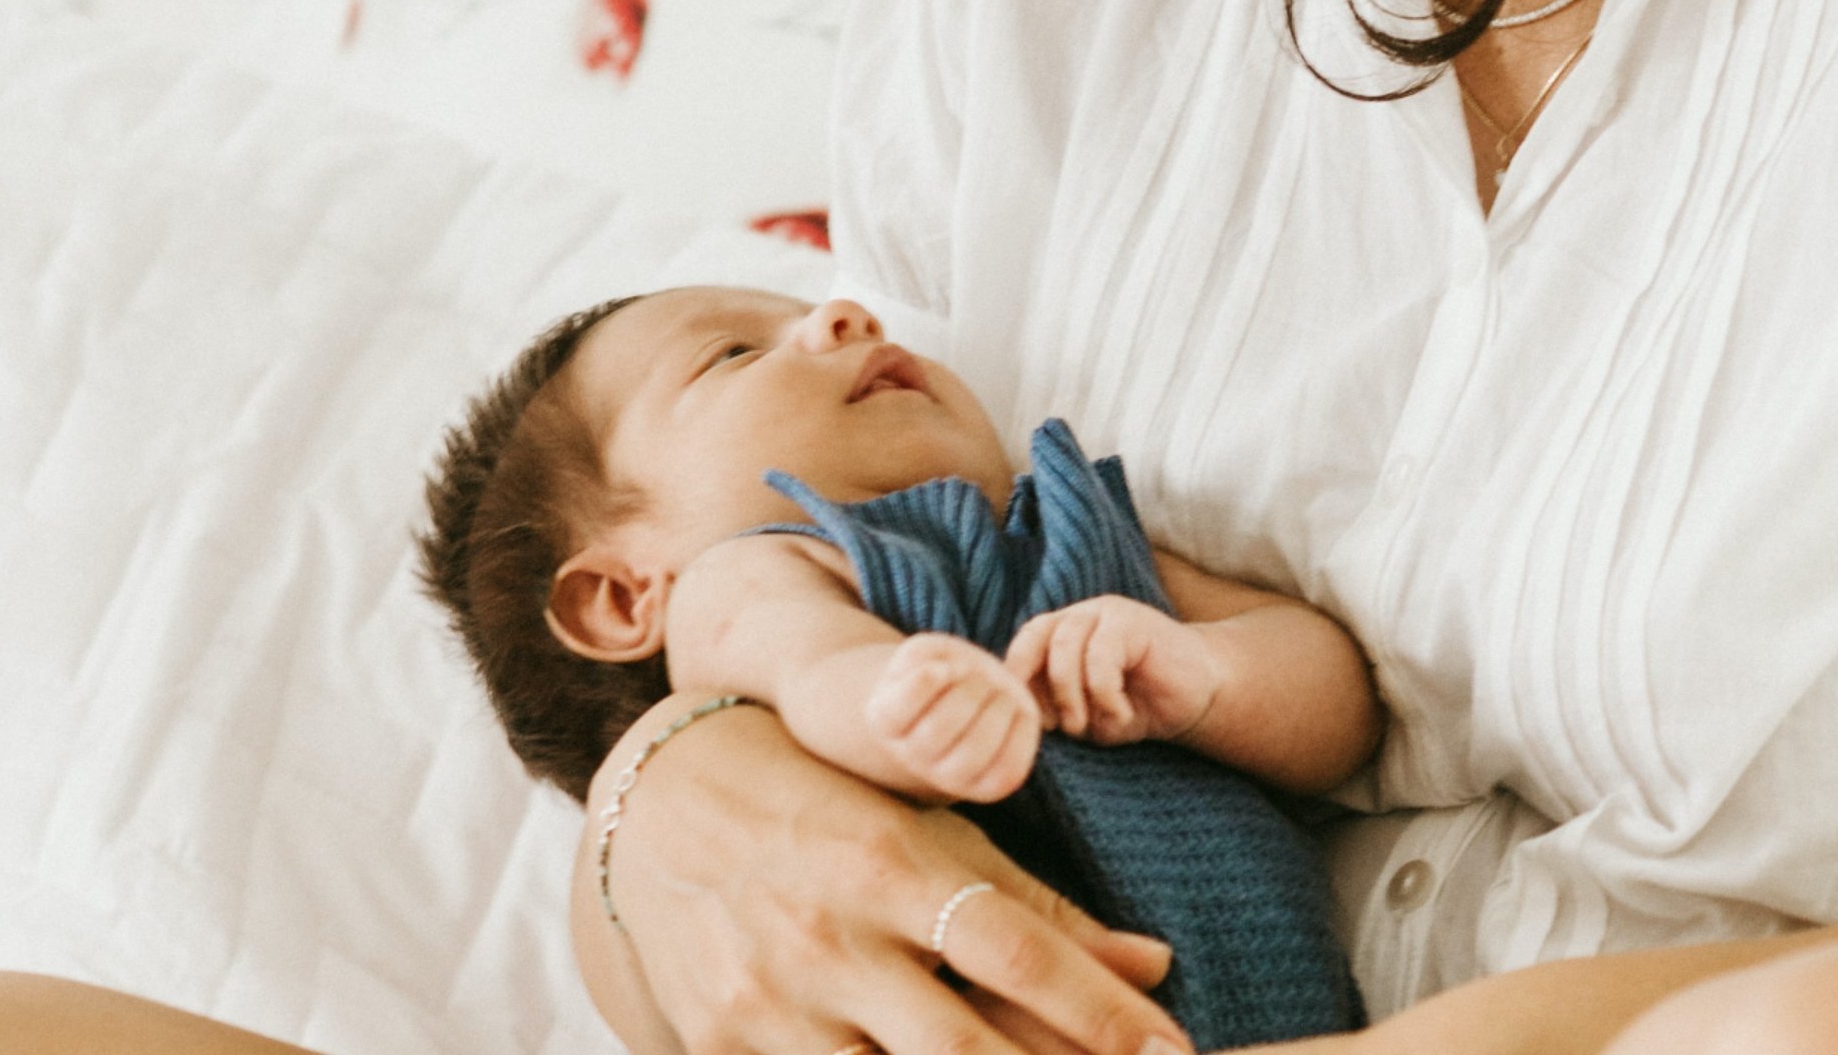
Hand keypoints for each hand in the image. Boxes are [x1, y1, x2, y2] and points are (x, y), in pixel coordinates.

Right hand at [573, 693, 1184, 1054]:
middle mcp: (835, 938)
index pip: (1018, 952)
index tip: (1176, 1054)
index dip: (1104, 1014)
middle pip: (963, 1046)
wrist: (661, 806)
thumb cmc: (826, 806)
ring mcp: (774, 1006)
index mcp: (893, 864)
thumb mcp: (928, 830)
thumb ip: (1037, 906)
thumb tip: (1156, 961)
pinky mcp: (723, 1050)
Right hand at [867, 631, 1043, 801]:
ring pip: (973, 752)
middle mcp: (914, 758)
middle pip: (938, 729)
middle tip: (979, 675)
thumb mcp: (926, 652)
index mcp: (886, 721)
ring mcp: (950, 778)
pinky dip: (1020, 732)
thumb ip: (930, 656)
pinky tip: (1016, 708)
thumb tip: (969, 662)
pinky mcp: (988, 786)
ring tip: (998, 690)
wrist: (951, 712)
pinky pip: (1008, 768)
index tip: (941, 667)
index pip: (899, 707)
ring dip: (996, 708)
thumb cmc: (938, 674)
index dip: (925, 680)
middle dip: (968, 689)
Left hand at [1005, 596, 1222, 745]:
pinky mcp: (1133, 621)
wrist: (1197, 694)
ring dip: (1070, 695)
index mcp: (1061, 635)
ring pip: (1065, 646)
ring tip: (1086, 727)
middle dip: (1041, 689)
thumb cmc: (1136, 707)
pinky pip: (1102, 656)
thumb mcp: (1088, 715)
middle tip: (1058, 727)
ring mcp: (1105, 613)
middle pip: (1037, 639)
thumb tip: (1023, 717)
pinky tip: (1121, 715)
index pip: (1022, 644)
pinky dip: (1104, 695)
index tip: (1023, 721)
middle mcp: (1079, 617)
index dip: (1016, 680)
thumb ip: (1056, 710)